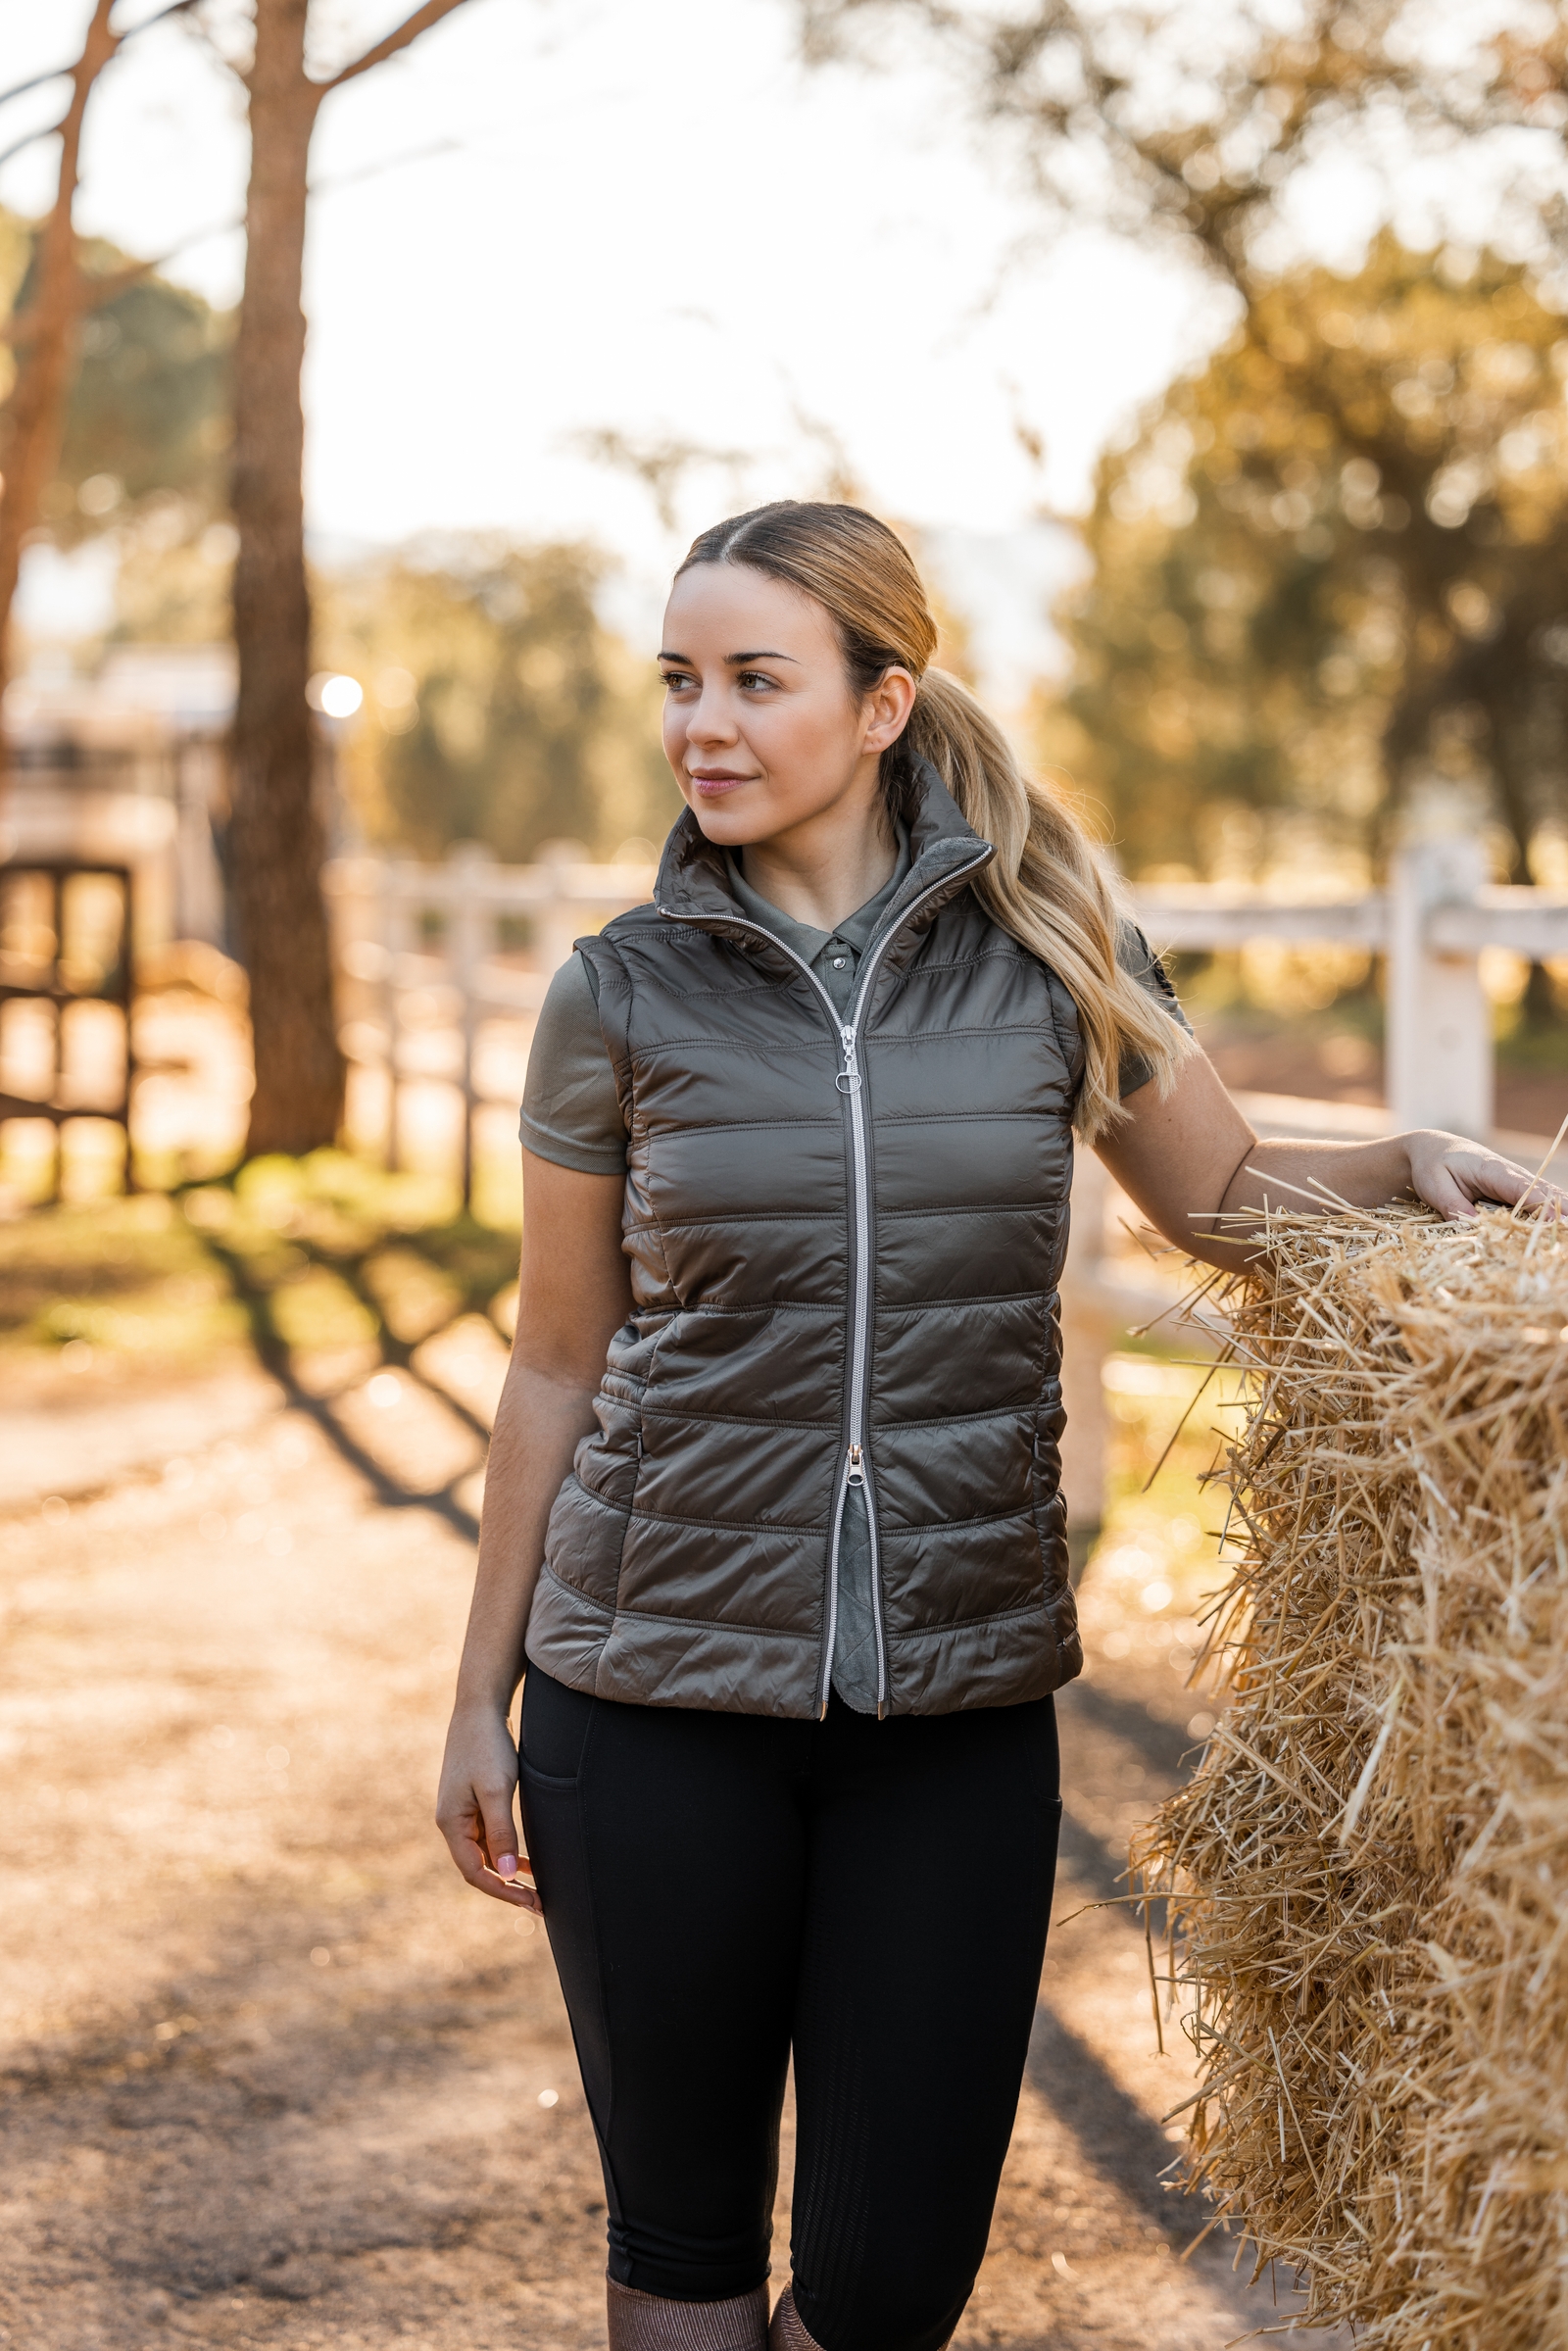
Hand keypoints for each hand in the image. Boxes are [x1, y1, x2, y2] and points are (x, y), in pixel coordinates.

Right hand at [435, 1701, 540, 1912]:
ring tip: (537, 1889)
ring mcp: (462, 1813)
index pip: (474, 1872)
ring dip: (507, 1872)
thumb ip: (502, 1830)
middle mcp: (452, 1822)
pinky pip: (488, 1838)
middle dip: (506, 1888)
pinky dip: (506, 1851)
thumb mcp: (497, 1789)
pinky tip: (526, 1860)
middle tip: (539, 1904)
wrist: (479, 1707)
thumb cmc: (488, 1745)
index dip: (501, 1891)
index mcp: (451, 1823)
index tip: (530, 1902)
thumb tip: (506, 1873)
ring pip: (484, 1854)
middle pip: (478, 1868)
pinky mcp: (473, 1803)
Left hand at [1404, 1130, 1565, 1222]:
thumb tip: (1472, 1227)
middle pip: (1541, 1192)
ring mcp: (1513, 1183)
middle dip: (1559, 1209)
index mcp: (1491, 1169)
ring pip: (1543, 1196)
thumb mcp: (1434, 1185)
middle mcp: (1509, 1174)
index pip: (1520, 1188)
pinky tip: (1559, 1225)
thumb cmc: (1432, 1165)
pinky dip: (1548, 1212)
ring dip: (1558, 1212)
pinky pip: (1534, 1202)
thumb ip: (1452, 1206)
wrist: (1432, 1150)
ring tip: (1566, 1230)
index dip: (1537, 1204)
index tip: (1551, 1220)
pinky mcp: (1511, 1191)